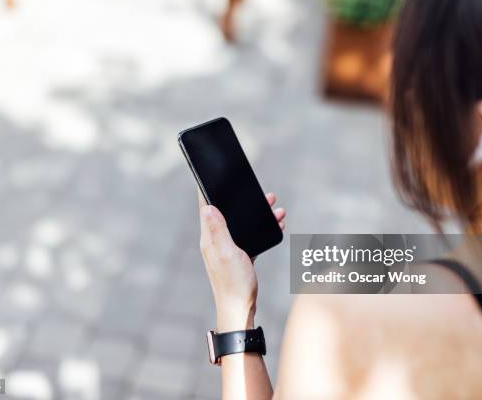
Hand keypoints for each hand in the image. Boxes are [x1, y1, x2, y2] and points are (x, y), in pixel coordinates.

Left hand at [198, 190, 285, 331]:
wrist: (240, 308)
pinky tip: (276, 223)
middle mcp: (216, 240)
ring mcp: (227, 248)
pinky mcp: (239, 255)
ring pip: (241, 222)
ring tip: (274, 205)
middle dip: (240, 198)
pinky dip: (262, 227)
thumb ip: (218, 229)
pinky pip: (250, 235)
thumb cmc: (233, 282)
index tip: (210, 173)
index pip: (205, 207)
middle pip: (226, 211)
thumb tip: (207, 205)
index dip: (207, 189)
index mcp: (209, 238)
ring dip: (257, 213)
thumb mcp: (226, 253)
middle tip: (256, 188)